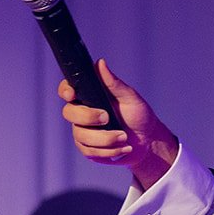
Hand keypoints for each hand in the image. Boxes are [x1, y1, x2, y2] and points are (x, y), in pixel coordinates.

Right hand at [58, 58, 180, 189]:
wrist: (148, 141)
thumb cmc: (138, 115)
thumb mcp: (130, 97)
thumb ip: (114, 83)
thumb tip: (100, 63)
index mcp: (89, 96)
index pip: (67, 90)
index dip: (65, 91)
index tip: (73, 94)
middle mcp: (82, 113)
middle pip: (69, 113)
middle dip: (88, 117)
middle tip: (107, 118)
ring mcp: (83, 132)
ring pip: (81, 136)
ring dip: (105, 139)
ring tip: (125, 137)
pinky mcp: (89, 149)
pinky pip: (89, 152)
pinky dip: (109, 151)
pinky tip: (123, 148)